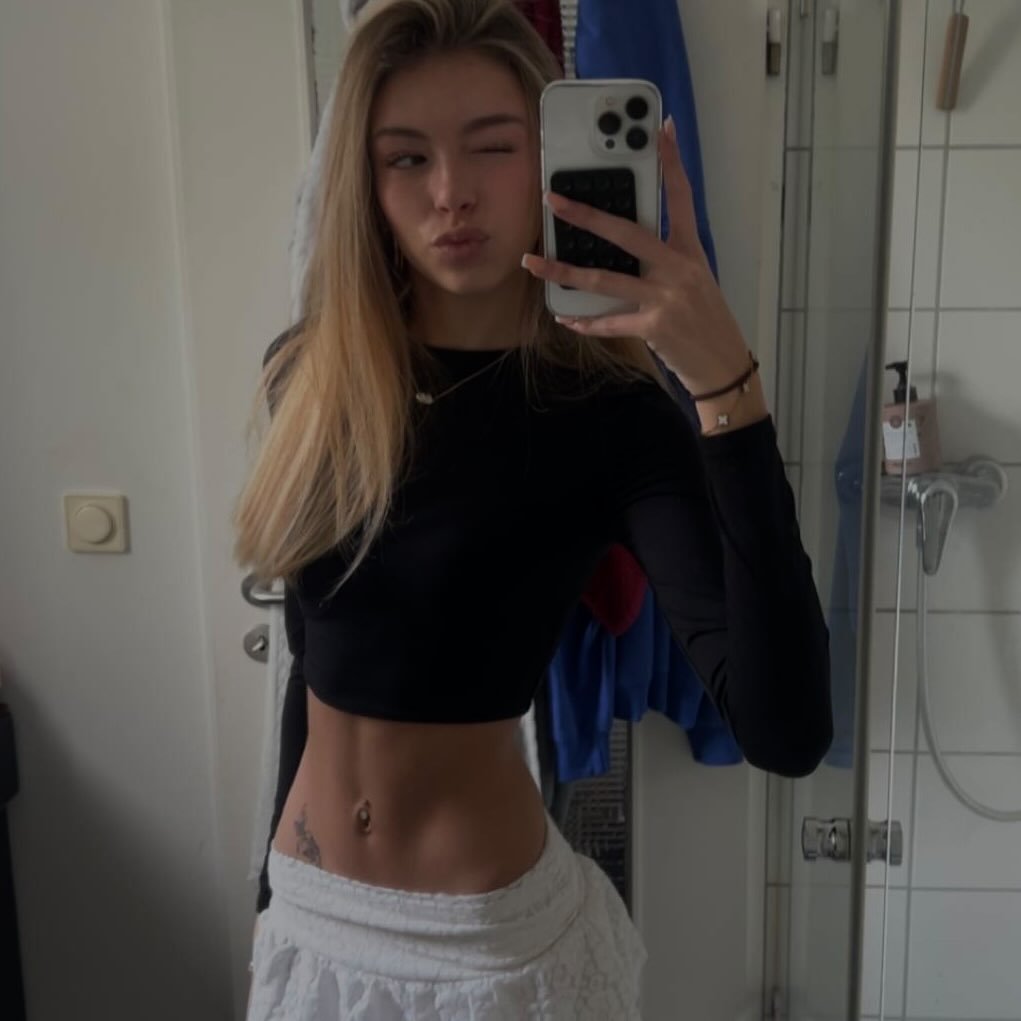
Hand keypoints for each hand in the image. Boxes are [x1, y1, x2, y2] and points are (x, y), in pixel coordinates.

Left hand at [521, 116, 749, 396]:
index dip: (672, 162)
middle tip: (554, 200)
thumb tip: (626, 246)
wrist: (723, 364)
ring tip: (533, 262)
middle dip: (587, 215)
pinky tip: (565, 317)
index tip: (660, 129)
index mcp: (691, 252)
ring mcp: (665, 299)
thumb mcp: (695, 281)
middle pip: (627, 233)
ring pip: (605, 279)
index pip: (682, 198)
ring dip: (564, 271)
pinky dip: (585, 322)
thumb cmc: (706, 321)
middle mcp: (678, 269)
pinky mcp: (653, 328)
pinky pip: (608, 322)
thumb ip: (666, 260)